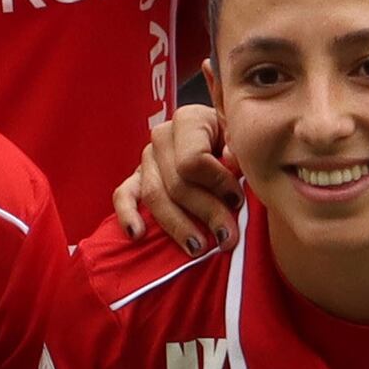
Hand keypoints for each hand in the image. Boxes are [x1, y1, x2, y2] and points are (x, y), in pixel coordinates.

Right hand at [111, 102, 241, 249]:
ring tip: (198, 248)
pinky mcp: (136, 178)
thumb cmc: (238, 148)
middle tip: (227, 237)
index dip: (217, 183)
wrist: (223, 149)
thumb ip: (240, 151)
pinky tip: (137, 234)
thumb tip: (228, 159)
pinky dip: (128, 215)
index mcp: (190, 120)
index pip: (193, 159)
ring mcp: (147, 158)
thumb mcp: (245, 143)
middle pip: (176, 182)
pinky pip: (123, 195)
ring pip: (154, 195)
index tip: (238, 201)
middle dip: (205, 212)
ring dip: (177, 225)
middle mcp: (163, 136)